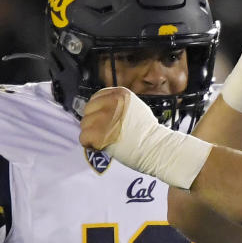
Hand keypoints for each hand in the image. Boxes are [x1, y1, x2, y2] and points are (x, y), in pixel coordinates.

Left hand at [78, 86, 211, 188]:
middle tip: (105, 133)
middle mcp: (111, 102)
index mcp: (120, 94)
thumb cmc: (148, 133)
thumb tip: (101, 109)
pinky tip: (102, 146)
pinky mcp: (99, 134)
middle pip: (87, 111)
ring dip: (92, 135)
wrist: (157, 149)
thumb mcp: (136, 108)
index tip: (103, 122)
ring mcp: (104, 117)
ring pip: (84, 125)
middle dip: (93, 123)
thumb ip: (118, 105)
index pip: (95, 98)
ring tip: (106, 140)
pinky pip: (84, 138)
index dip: (97, 112)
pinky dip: (90, 145)